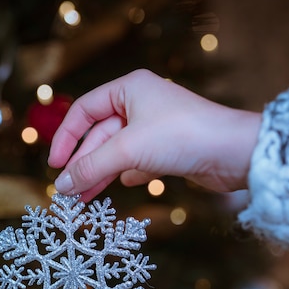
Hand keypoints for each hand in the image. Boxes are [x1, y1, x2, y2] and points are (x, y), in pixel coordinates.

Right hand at [48, 69, 260, 200]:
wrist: (233, 153)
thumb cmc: (181, 136)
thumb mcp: (127, 150)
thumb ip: (90, 166)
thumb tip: (61, 185)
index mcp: (128, 89)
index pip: (84, 111)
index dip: (66, 138)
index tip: (55, 165)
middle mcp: (140, 105)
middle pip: (100, 136)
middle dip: (84, 164)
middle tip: (68, 192)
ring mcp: (155, 127)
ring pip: (118, 152)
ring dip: (101, 174)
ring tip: (84, 199)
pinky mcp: (168, 148)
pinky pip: (138, 161)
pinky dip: (128, 174)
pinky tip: (124, 185)